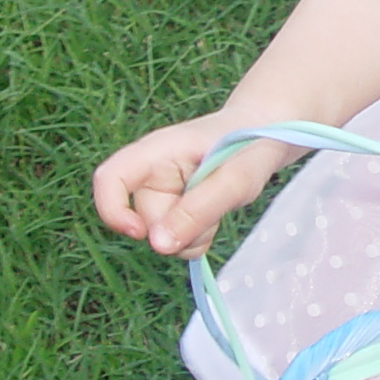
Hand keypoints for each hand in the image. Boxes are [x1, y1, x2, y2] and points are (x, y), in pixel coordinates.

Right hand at [91, 117, 292, 258]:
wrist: (270, 134)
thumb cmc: (252, 144)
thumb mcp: (234, 178)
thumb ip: (198, 211)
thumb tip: (158, 245)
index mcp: (155, 152)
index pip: (109, 179)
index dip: (112, 211)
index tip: (141, 233)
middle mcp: (151, 173)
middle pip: (144, 221)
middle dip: (180, 229)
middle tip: (217, 208)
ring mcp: (163, 193)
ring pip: (162, 237)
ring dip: (193, 235)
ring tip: (220, 205)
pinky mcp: (176, 210)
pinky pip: (177, 241)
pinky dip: (198, 238)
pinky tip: (216, 215)